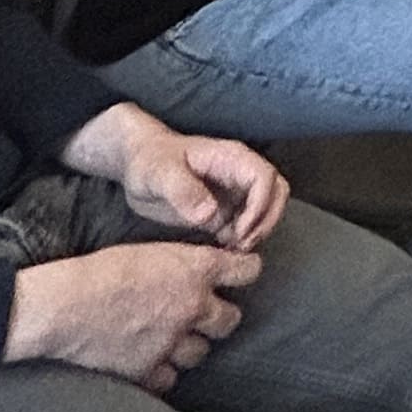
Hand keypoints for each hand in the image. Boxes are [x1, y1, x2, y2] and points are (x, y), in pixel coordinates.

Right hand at [5, 240, 261, 390]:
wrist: (66, 306)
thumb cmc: (102, 270)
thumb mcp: (151, 251)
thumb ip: (183, 263)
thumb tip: (201, 269)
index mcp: (196, 270)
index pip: (247, 271)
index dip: (246, 272)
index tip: (241, 275)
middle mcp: (193, 307)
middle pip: (231, 320)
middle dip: (220, 317)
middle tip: (205, 315)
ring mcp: (173, 342)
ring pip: (200, 352)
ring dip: (189, 346)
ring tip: (170, 338)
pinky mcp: (150, 371)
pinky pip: (170, 377)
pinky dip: (163, 371)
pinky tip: (150, 360)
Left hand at [62, 102, 284, 248]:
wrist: (135, 165)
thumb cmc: (149, 160)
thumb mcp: (160, 172)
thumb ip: (183, 191)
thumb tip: (210, 214)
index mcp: (231, 159)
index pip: (265, 178)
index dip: (260, 206)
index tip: (240, 230)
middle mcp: (238, 175)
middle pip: (276, 193)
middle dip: (267, 220)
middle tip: (242, 244)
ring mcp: (232, 194)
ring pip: (265, 210)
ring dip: (257, 232)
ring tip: (233, 251)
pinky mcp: (222, 212)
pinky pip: (245, 226)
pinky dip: (242, 241)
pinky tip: (223, 253)